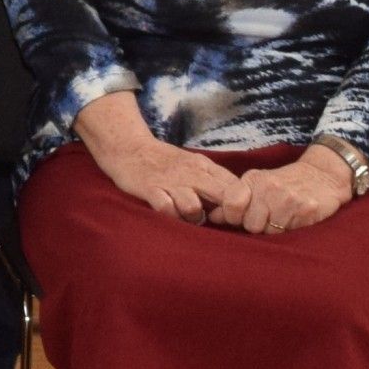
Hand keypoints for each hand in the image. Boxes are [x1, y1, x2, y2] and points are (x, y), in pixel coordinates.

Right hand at [75, 107, 247, 223]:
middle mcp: (192, 174)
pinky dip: (171, 216)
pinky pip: (166, 209)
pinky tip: (170, 214)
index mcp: (206, 167)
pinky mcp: (150, 189)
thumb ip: (215, 180)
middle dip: (224, 215)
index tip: (231, 214)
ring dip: (193, 218)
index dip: (240, 206)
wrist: (128, 147)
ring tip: (187, 218)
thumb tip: (238, 202)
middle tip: (214, 221)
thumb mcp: (195, 164)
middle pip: (224, 197)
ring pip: (194, 207)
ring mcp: (170, 182)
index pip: (238, 188)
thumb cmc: (165, 161)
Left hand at [217, 146, 357, 234]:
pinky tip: (295, 218)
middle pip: (250, 225)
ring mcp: (289, 199)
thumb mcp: (257, 185)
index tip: (239, 218)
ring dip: (275, 230)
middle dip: (257, 226)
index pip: (230, 204)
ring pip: (270, 232)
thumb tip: (212, 217)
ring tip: (282, 217)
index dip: (232, 217)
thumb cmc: (284, 183)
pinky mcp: (307, 210)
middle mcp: (269, 187)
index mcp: (253, 180)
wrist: (323, 175)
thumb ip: (234, 200)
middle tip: (268, 217)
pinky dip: (291, 229)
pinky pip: (290, 233)